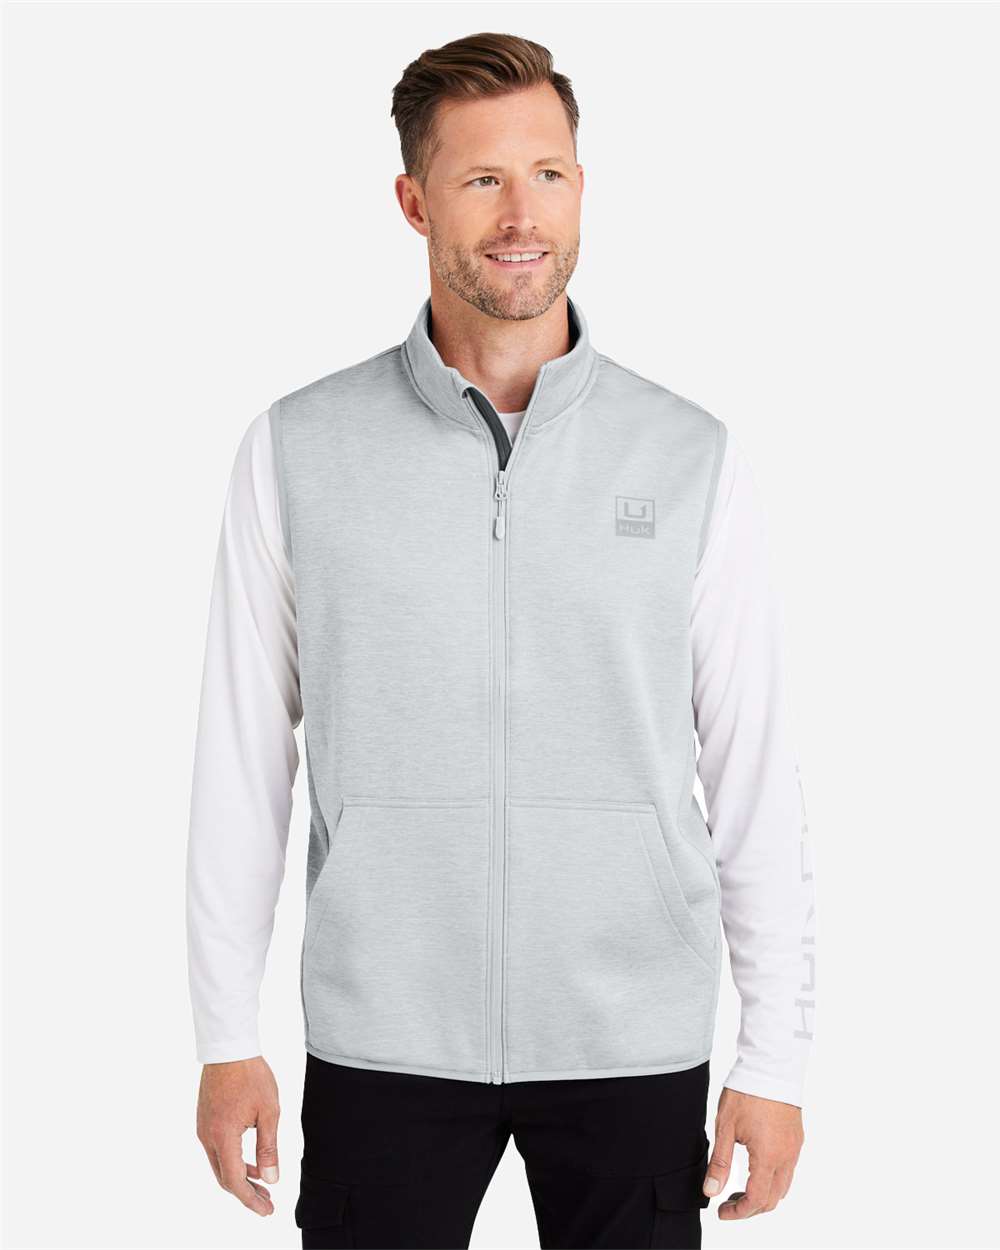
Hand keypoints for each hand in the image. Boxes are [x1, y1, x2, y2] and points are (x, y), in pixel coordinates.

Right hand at [196, 1055, 280, 1215]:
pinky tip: (249, 1160)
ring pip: (220, 1164)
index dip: (250, 1200)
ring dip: (240, 1177)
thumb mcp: (268, 1111)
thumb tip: (271, 1179)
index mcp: (223, 1137)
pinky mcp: (204, 1120)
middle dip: (246, 1193)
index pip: (234, 1181)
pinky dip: (233, 1161)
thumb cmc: (251, 1076)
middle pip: (224, 1177)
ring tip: (262, 1183)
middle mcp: (207, 1137)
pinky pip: (217, 1150)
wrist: (228, 1048)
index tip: (267, 1210)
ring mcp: (203, 1128)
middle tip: (267, 1202)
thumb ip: (268, 1147)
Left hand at [702, 1087, 803, 1218]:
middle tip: (729, 1203)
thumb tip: (711, 1191)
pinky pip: (789, 1170)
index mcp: (768, 1157)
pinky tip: (755, 1169)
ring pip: (783, 1186)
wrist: (770, 1065)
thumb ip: (719, 1163)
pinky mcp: (796, 1138)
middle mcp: (786, 1157)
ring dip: (764, 1195)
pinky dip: (773, 1179)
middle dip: (751, 1208)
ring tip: (740, 1189)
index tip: (722, 1212)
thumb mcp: (725, 1128)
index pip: (756, 1199)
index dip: (738, 1212)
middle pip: (772, 1199)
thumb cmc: (746, 1093)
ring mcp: (794, 1148)